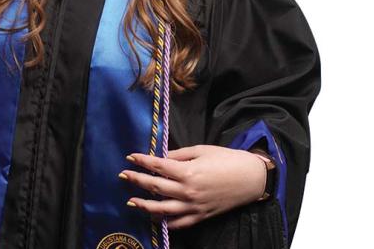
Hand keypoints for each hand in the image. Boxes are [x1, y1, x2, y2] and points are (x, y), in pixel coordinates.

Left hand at [120, 145, 266, 228]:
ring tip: (131, 201)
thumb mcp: (201, 150)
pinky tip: (155, 218)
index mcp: (188, 172)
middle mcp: (188, 191)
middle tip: (123, 175)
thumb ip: (179, 155)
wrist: (251, 178)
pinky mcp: (201, 216)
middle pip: (156, 187)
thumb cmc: (227, 159)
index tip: (130, 156)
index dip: (142, 161)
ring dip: (145, 205)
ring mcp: (194, 206)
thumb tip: (162, 158)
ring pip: (163, 209)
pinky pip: (179, 223)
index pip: (158, 166)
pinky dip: (166, 222)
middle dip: (137, 180)